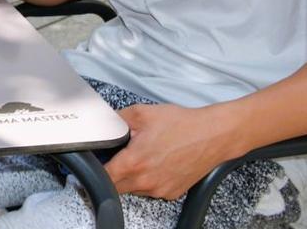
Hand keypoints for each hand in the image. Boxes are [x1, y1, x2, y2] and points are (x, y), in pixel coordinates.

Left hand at [105, 103, 233, 199]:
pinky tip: (155, 163)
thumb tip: (105, 122)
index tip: (93, 163)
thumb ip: (117, 118)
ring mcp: (160, 189)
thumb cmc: (182, 124)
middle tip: (118, 156)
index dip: (95, 170)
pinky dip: (147, 180)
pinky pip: (151, 191)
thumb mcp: (143, 113)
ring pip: (133, 189)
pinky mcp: (172, 193)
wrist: (213, 135)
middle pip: (116, 186)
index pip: (104, 176)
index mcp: (135, 162)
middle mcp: (146, 181)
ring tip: (141, 157)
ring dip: (130, 177)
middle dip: (113, 173)